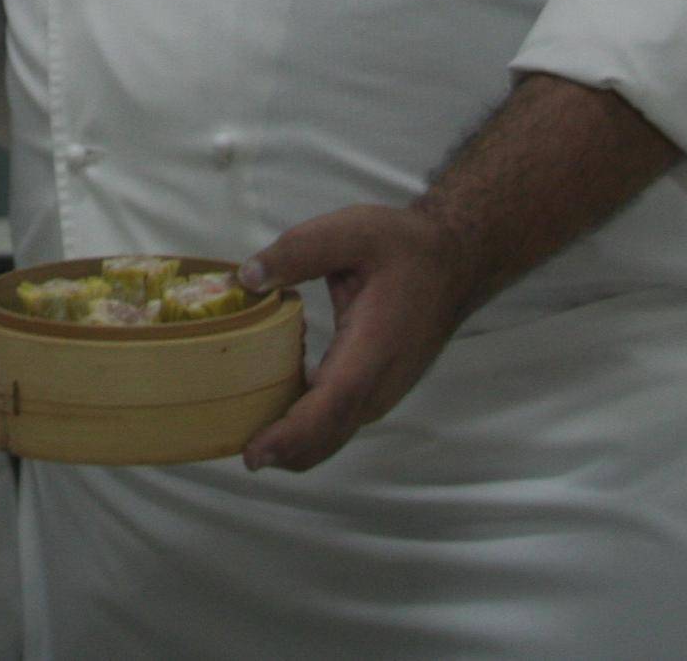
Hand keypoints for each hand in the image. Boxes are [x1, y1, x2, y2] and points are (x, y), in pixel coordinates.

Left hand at [236, 204, 484, 473]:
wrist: (452, 263)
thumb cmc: (402, 248)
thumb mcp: (352, 231)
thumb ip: (298, 252)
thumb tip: (245, 278)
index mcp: (373, 347)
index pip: (332, 404)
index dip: (292, 435)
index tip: (255, 454)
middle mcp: (379, 382)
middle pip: (327, 435)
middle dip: (281, 452)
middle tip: (233, 451)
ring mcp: (380, 392)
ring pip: (331, 434)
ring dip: (291, 441)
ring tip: (243, 427)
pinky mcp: (374, 391)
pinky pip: (336, 419)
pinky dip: (304, 425)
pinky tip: (272, 401)